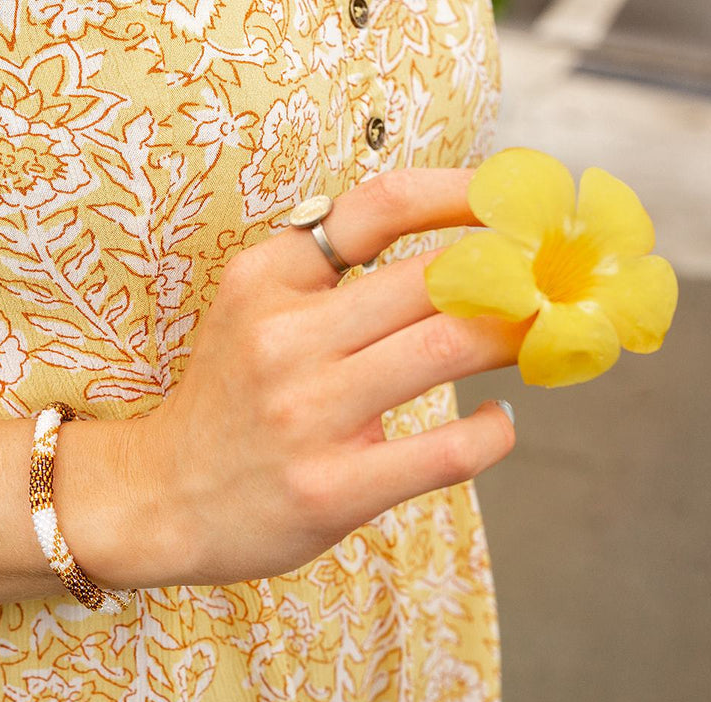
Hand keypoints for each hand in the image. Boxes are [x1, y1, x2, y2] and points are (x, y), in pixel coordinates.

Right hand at [124, 168, 523, 588]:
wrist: (160, 498)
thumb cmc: (228, 399)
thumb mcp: (251, 310)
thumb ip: (326, 272)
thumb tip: (451, 244)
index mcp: (265, 280)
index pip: (381, 207)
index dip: (464, 194)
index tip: (514, 202)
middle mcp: (282, 338)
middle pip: (435, 278)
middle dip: (512, 275)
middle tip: (549, 283)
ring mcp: (307, 414)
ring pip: (451, 347)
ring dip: (515, 338)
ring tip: (537, 339)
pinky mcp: (331, 489)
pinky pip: (448, 451)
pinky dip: (494, 432)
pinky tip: (497, 422)